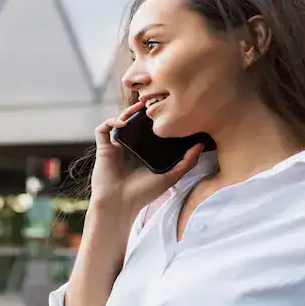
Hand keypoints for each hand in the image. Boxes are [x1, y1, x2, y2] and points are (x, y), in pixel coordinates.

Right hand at [89, 99, 204, 214]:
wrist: (119, 204)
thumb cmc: (143, 194)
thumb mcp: (170, 177)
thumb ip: (187, 162)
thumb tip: (202, 145)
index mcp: (144, 153)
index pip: (149, 130)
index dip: (156, 119)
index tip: (166, 109)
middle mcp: (130, 148)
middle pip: (135, 123)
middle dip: (142, 111)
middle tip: (153, 102)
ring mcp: (116, 147)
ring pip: (119, 122)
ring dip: (127, 112)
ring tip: (139, 107)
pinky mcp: (103, 148)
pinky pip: (102, 129)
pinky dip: (110, 122)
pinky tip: (122, 123)